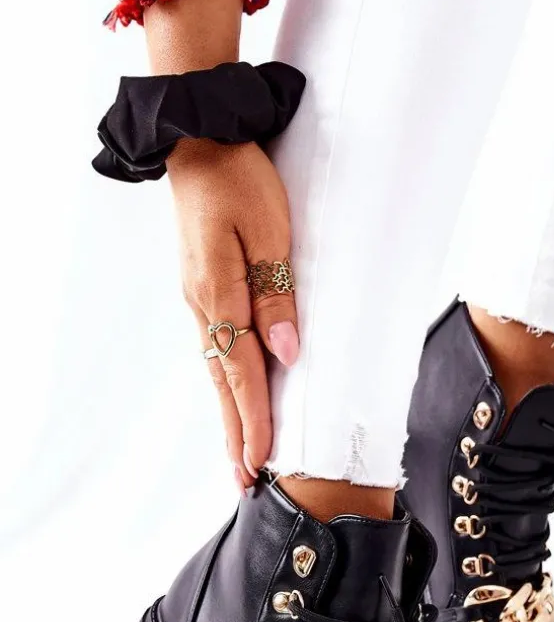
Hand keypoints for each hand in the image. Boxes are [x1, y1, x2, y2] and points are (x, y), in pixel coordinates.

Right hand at [168, 138, 298, 491]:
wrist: (199, 139)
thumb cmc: (239, 178)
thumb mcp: (269, 230)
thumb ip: (277, 293)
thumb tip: (286, 351)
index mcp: (219, 295)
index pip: (242, 373)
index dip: (255, 420)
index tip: (263, 462)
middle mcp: (203, 305)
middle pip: (223, 385)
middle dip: (236, 435)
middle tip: (244, 482)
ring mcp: (199, 298)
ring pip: (216, 371)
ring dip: (230, 415)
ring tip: (239, 456)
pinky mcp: (203, 289)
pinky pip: (215, 349)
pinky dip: (226, 384)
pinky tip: (233, 398)